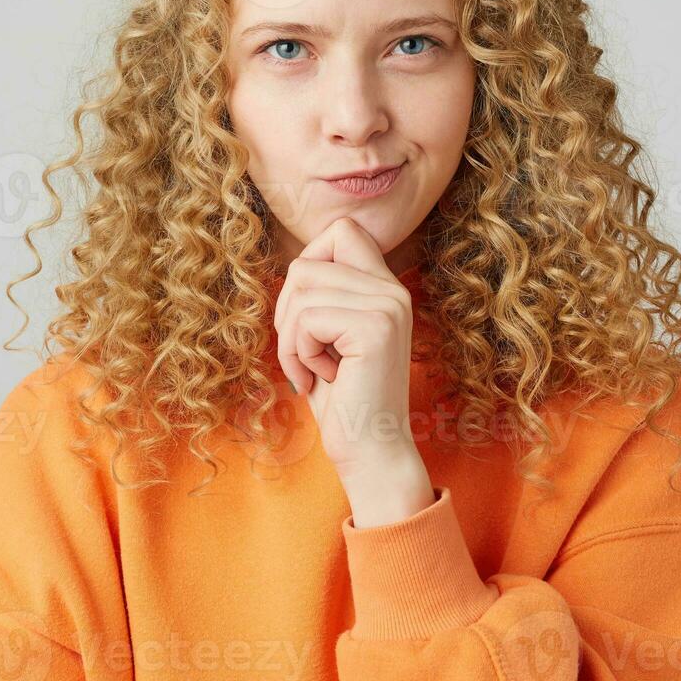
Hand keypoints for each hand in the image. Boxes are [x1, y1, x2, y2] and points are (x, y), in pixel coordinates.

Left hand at [273, 217, 422, 481]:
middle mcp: (393, 290)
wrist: (371, 450)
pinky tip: (322, 378)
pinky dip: (299, 352)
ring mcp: (388, 306)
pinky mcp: (375, 328)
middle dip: (287, 308)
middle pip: (307, 261)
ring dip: (291, 338)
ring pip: (302, 289)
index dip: (309, 262)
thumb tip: (297, 264)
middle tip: (302, 350)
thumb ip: (324, 295)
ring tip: (311, 369)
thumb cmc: (343, 398)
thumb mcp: (330, 336)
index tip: (307, 315)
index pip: (342, 231)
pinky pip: (308, 318)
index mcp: (385, 287)